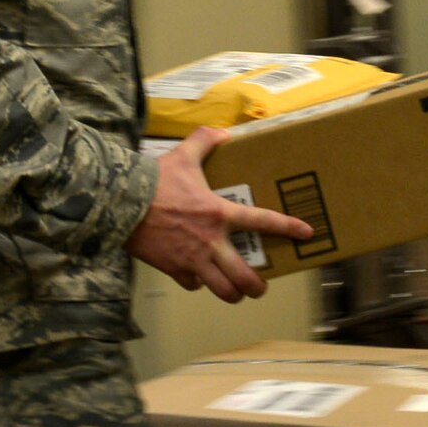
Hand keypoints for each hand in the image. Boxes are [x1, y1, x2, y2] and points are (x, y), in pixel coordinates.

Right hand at [127, 126, 312, 302]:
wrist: (121, 203)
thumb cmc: (154, 181)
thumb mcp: (184, 155)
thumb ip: (204, 141)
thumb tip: (221, 132)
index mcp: (220, 213)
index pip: (263, 221)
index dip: (288, 228)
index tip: (306, 233)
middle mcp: (211, 241)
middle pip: (244, 276)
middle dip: (257, 287)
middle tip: (260, 287)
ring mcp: (193, 259)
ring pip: (222, 289)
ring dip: (232, 294)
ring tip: (238, 293)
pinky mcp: (173, 268)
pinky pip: (193, 284)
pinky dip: (198, 284)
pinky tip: (200, 279)